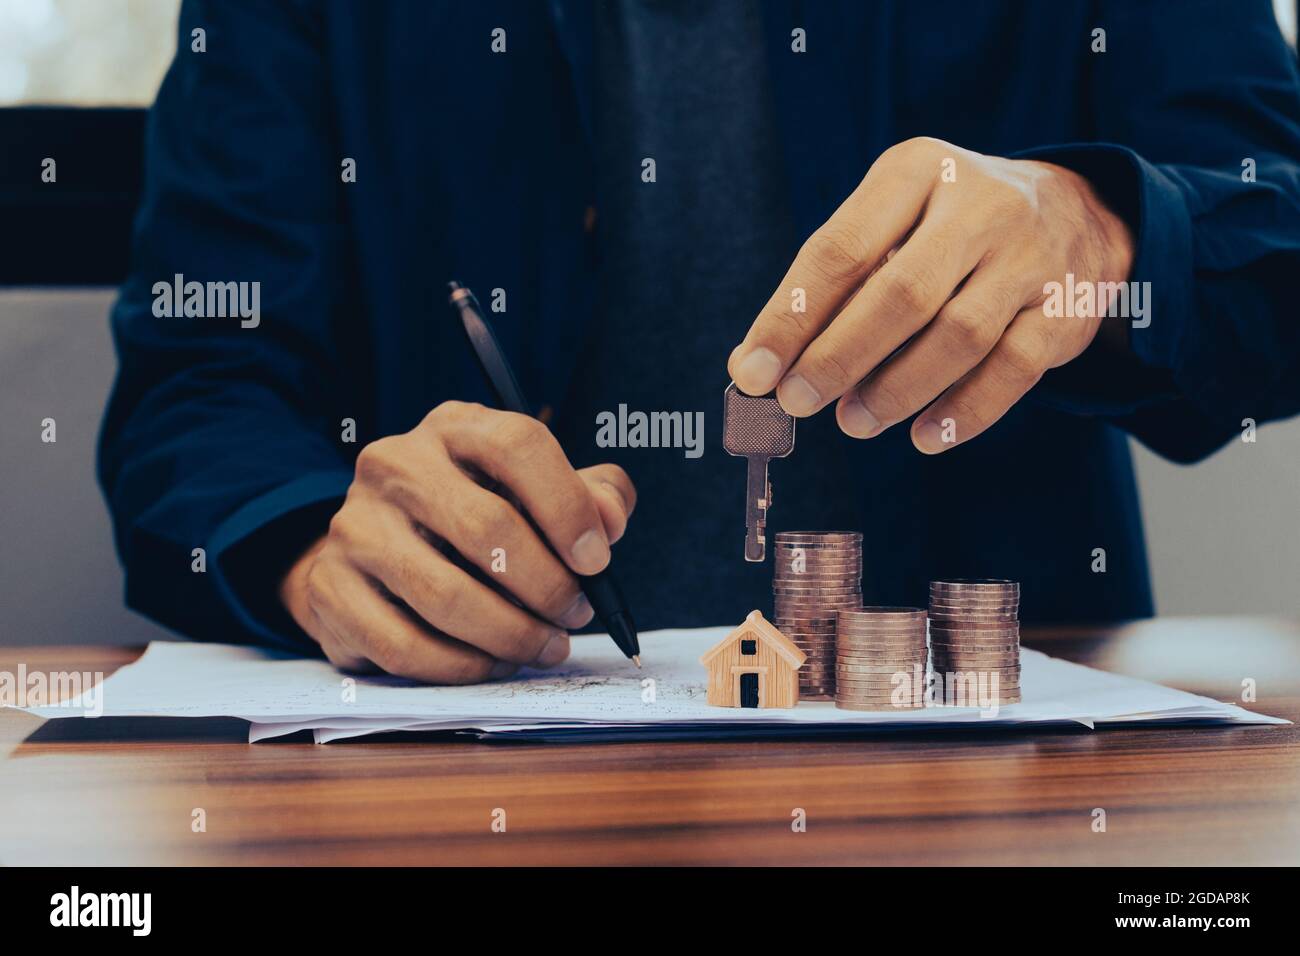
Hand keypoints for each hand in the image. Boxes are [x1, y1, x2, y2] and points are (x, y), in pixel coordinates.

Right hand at [279, 402, 635, 682]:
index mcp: (454, 428)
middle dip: (547, 585)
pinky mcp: (330, 587)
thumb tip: (610, 521)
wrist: (373, 549)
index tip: (597, 559)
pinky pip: (405, 645)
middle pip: (486, 528)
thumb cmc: (472, 517)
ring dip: (512, 634)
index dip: (567, 506)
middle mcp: (395, 464)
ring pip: (446, 596)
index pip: (517, 445)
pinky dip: (463, 666)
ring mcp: (355, 525)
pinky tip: (494, 663)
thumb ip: (589, 496)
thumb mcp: (534, 490)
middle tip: (576, 615)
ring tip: (546, 646)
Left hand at [728, 137, 1133, 451]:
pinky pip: (1011, 371)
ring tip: (853, 421)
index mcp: (916, 171)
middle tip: (797, 402)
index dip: (791, 317)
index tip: (752, 373)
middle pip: (901, 294)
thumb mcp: (890, 227)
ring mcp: (1031, 256)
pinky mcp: (1066, 308)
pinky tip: (923, 437)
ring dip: (896, 390)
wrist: (1076, 212)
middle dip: (838, 357)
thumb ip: (828, 290)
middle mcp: (980, 204)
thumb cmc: (948, 230)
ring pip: (957, 336)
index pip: (840, 250)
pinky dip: (963, 412)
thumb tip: (754, 366)